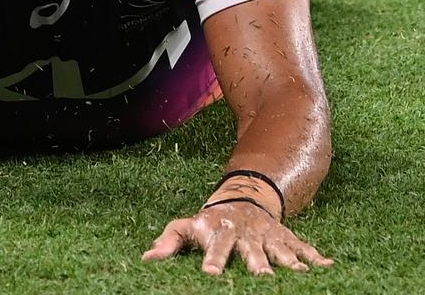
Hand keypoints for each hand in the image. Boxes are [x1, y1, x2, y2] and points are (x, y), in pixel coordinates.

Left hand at [142, 201, 332, 275]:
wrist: (242, 197)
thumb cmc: (211, 220)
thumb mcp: (189, 226)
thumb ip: (169, 241)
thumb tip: (146, 259)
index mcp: (219, 231)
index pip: (215, 247)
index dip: (212, 260)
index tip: (209, 274)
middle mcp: (245, 234)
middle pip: (251, 252)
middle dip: (256, 265)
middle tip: (262, 279)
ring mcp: (267, 235)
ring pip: (279, 250)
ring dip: (288, 262)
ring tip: (299, 274)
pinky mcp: (285, 237)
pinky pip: (303, 247)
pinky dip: (316, 257)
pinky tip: (330, 267)